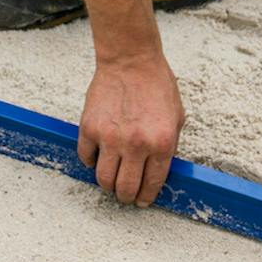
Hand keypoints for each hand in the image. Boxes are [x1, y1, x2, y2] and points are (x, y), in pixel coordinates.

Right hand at [78, 51, 183, 206]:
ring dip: (108, 185)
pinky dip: (91, 161)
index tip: (142, 200)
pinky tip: (98, 156)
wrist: (130, 60)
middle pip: (125, 188)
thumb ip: (167, 146)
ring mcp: (110, 138)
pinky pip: (86, 157)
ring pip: (104, 179)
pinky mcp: (90, 128)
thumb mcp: (176, 118)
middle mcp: (135, 145)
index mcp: (161, 143)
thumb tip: (156, 172)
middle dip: (126, 196)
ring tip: (111, 180)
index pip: (152, 184)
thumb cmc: (156, 85)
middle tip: (125, 194)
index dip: (146, 197)